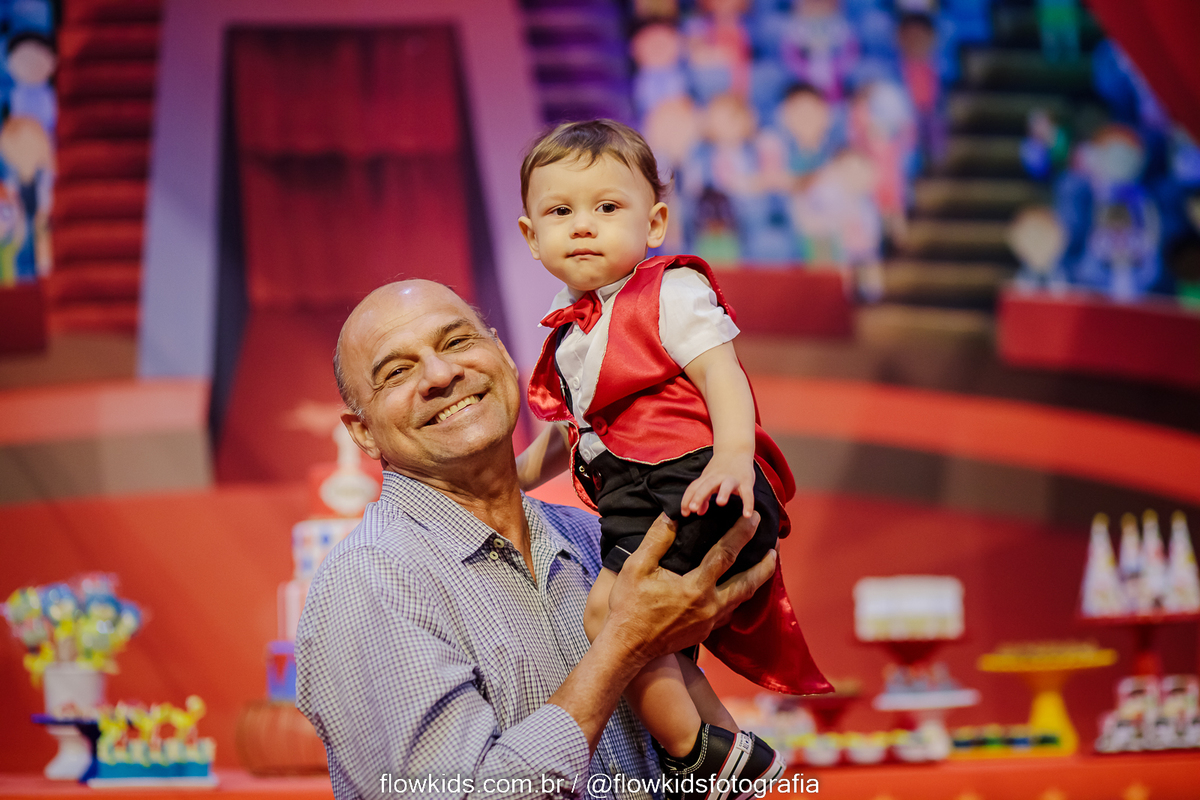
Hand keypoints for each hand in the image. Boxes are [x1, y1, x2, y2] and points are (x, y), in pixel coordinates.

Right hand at [604, 512, 774, 664]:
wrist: (627, 647)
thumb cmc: (629, 606)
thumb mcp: (636, 567)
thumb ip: (657, 539)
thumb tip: (673, 515)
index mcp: (695, 587)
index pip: (726, 554)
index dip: (742, 533)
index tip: (754, 519)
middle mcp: (709, 606)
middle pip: (748, 583)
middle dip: (765, 565)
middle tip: (776, 548)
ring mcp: (709, 623)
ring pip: (741, 600)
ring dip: (755, 582)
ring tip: (763, 567)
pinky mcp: (705, 633)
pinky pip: (729, 613)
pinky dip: (738, 598)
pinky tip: (737, 591)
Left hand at [680, 451, 755, 517]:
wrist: (736, 449)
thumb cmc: (720, 469)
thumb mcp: (710, 480)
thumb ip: (704, 497)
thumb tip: (698, 512)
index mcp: (707, 478)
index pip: (693, 488)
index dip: (687, 500)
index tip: (684, 513)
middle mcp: (718, 477)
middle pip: (706, 485)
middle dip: (699, 496)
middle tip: (693, 508)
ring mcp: (732, 479)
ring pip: (727, 485)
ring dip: (723, 493)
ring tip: (720, 503)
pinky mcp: (746, 481)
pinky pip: (748, 493)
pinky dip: (748, 503)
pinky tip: (747, 515)